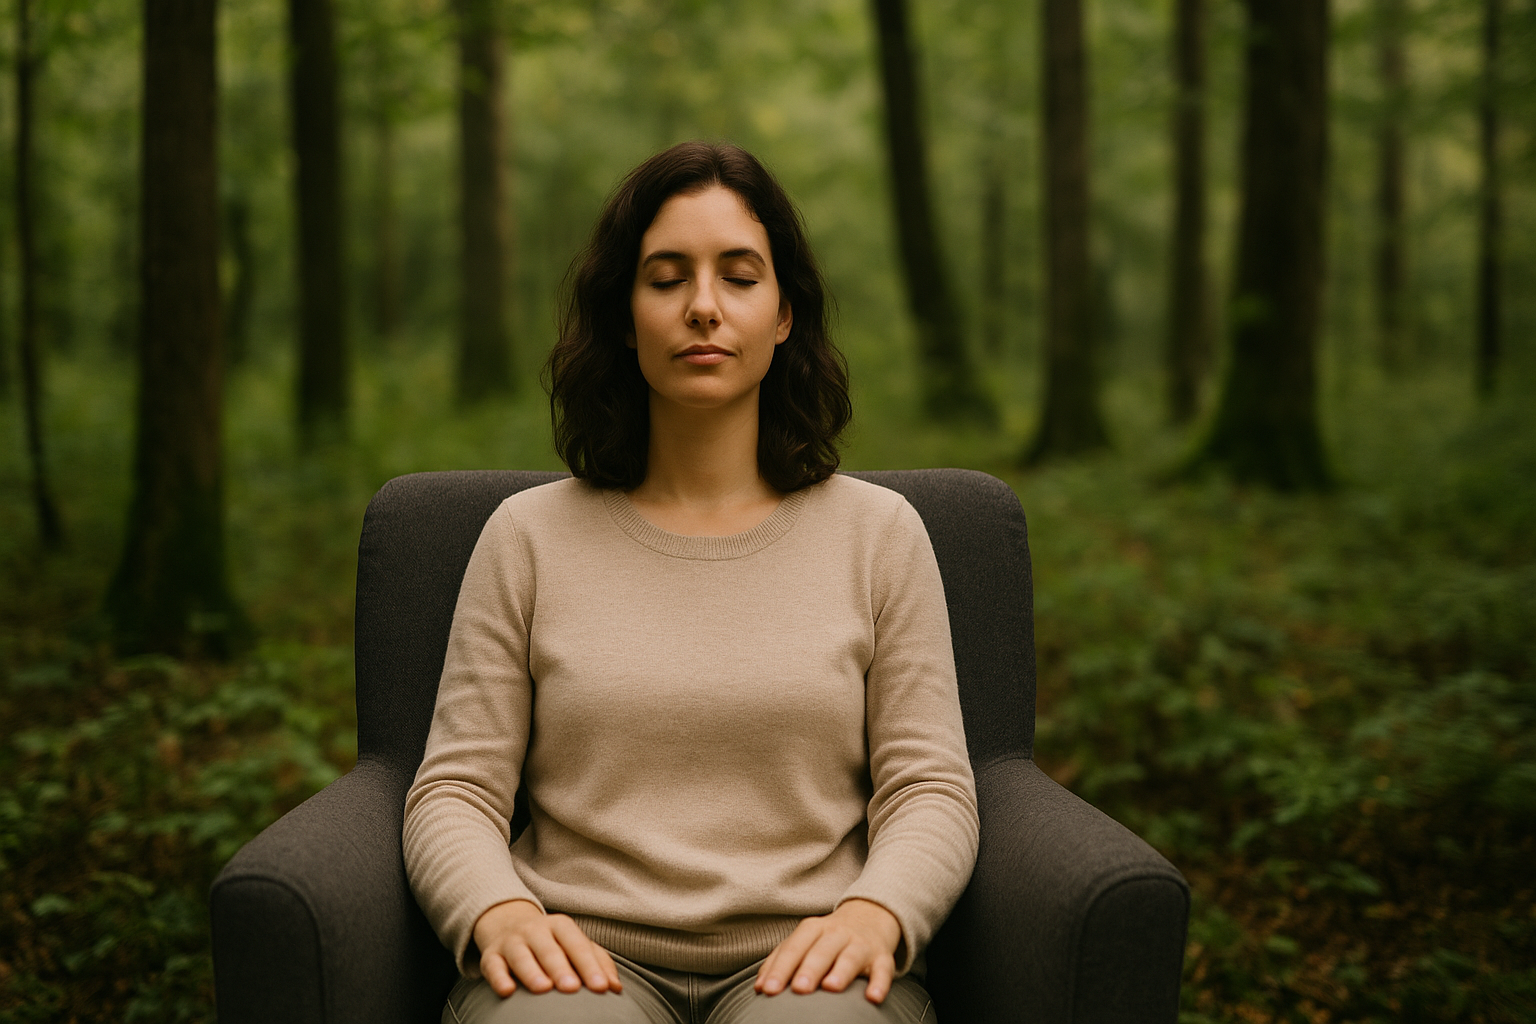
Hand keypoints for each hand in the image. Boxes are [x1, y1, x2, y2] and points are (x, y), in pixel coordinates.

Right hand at [472, 899, 622, 997]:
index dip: (589, 966)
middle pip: (550, 949)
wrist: (508, 924)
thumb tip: (615, 988)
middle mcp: (535, 930)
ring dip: (532, 972)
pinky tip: (507, 991)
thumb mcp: (574, 944)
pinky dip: (498, 978)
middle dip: (561, 968)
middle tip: (572, 988)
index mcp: (561, 926)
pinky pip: (493, 966)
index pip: (578, 945)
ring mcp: (512, 942)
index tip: (601, 987)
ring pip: (521, 956)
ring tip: (544, 988)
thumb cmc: (552, 942)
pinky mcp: (491, 956)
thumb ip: (598, 962)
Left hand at [754, 899, 901, 1003]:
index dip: (780, 968)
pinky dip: (880, 983)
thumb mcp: (805, 940)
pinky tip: (873, 997)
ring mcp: (860, 944)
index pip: (794, 948)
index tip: (769, 990)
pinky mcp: (882, 956)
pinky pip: (883, 969)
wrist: (871, 915)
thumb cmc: (828, 937)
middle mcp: (836, 934)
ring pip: (850, 956)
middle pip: (821, 950)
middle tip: (798, 989)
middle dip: (809, 969)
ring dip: (841, 972)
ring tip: (831, 988)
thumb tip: (761, 987)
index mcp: (812, 929)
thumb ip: (781, 960)